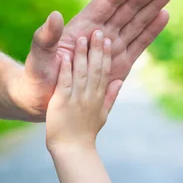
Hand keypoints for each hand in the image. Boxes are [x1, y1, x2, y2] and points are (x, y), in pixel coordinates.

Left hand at [12, 0, 174, 120]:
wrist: (41, 99)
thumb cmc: (36, 76)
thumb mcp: (38, 56)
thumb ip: (45, 38)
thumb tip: (55, 16)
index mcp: (83, 26)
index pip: (109, 1)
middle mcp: (100, 32)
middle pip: (128, 6)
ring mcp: (110, 46)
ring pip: (137, 20)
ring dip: (154, 4)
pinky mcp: (119, 63)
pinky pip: (139, 42)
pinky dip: (152, 29)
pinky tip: (165, 14)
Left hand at [46, 30, 121, 150]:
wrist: (71, 151)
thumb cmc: (85, 133)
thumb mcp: (102, 114)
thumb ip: (110, 96)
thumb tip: (120, 81)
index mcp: (99, 97)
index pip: (106, 71)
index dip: (106, 54)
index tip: (107, 38)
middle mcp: (90, 96)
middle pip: (96, 69)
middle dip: (97, 49)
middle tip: (98, 31)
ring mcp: (77, 99)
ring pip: (82, 73)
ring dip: (82, 55)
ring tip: (83, 37)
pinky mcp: (62, 103)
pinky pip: (65, 83)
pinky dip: (65, 69)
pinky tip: (64, 56)